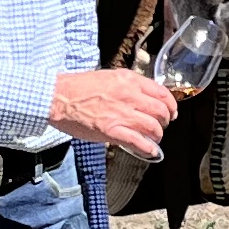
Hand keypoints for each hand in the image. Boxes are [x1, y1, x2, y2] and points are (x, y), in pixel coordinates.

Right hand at [50, 68, 180, 161]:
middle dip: (165, 121)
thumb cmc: (78, 87)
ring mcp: (121, 114)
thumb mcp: (109, 77)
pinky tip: (150, 150)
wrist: (58, 97)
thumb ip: (127, 86)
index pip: (162, 93)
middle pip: (161, 111)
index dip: (171, 105)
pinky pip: (138, 142)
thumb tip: (141, 96)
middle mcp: (129, 96)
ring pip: (153, 127)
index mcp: (129, 80)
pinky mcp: (112, 130)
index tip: (171, 111)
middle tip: (162, 125)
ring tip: (154, 138)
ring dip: (157, 135)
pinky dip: (148, 148)